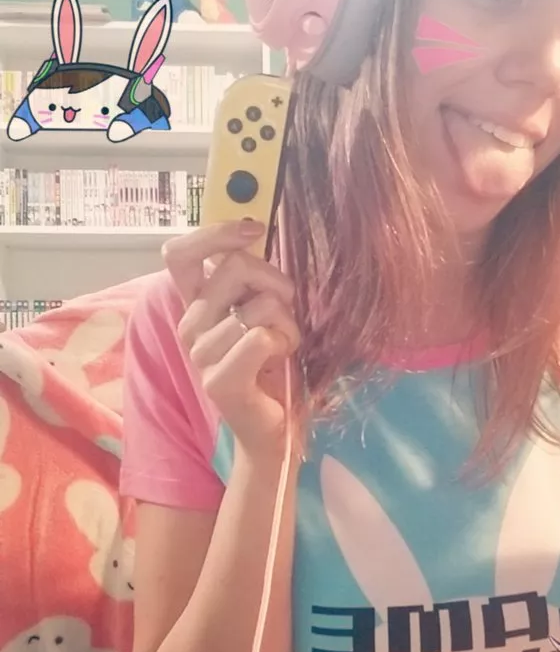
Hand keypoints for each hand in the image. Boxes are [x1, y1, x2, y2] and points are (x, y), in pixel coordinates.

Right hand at [162, 219, 300, 456]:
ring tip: (282, 343)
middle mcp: (190, 325)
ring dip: (286, 320)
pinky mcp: (218, 382)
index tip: (253, 229)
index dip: (215, 233)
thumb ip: (250, 275)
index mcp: (195, 304)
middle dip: (275, 280)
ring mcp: (200, 355)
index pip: (180, 254)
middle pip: (233, 267)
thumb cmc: (270, 360)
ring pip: (258, 305)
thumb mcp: (260, 307)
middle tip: (284, 307)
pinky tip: (279, 359)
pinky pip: (260, 337)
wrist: (272, 424)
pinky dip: (284, 342)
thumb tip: (255, 228)